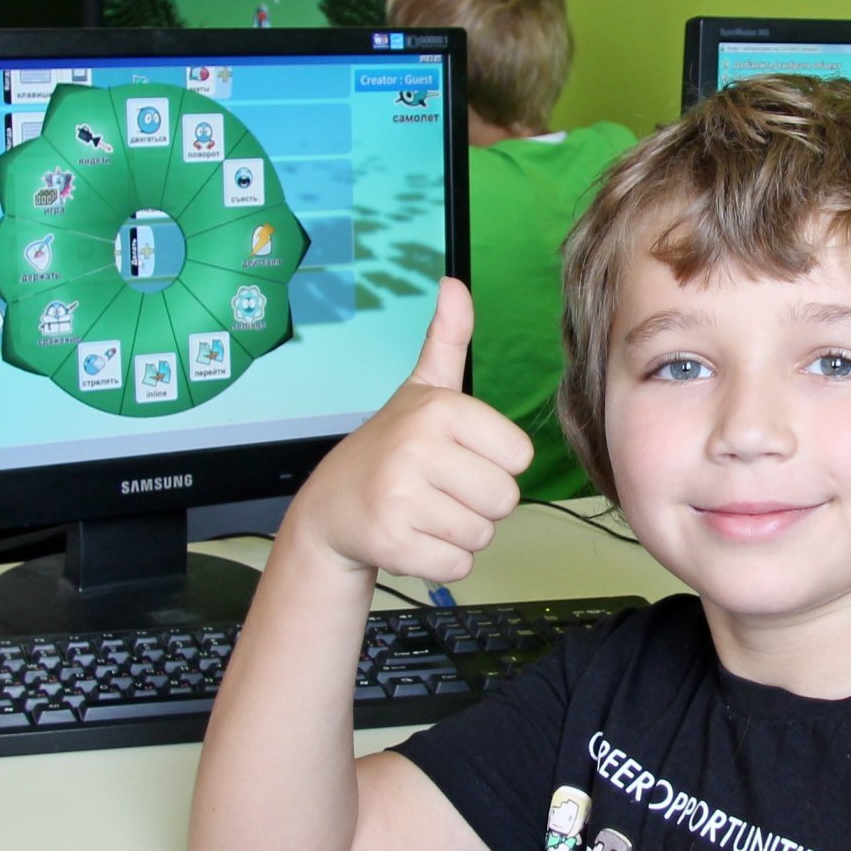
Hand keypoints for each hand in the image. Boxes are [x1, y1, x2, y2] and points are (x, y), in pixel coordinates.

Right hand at [285, 278, 533, 580]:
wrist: (330, 508)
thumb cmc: (389, 449)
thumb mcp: (419, 389)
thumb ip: (447, 339)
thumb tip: (454, 283)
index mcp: (439, 409)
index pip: (519, 456)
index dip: (494, 464)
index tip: (456, 458)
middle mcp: (417, 448)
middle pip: (505, 500)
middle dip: (479, 504)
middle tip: (439, 491)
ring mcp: (401, 497)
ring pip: (482, 535)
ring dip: (459, 533)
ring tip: (423, 512)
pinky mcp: (391, 543)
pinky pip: (457, 566)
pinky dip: (440, 562)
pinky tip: (412, 538)